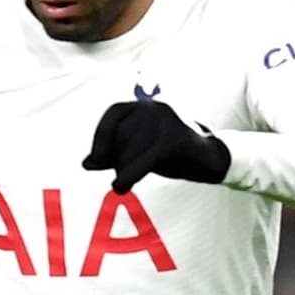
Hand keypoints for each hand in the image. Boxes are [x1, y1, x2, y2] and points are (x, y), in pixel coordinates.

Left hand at [82, 100, 230, 193]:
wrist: (208, 161)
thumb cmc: (172, 155)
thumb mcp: (139, 153)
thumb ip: (113, 156)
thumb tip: (86, 163)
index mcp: (146, 107)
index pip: (115, 113)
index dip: (101, 135)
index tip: (94, 159)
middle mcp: (155, 108)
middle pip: (122, 134)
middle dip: (115, 159)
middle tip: (118, 176)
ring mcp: (167, 122)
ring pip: (130, 149)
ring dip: (124, 171)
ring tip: (125, 183)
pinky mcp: (176, 140)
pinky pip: (145, 159)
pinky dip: (129, 175)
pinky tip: (121, 187)